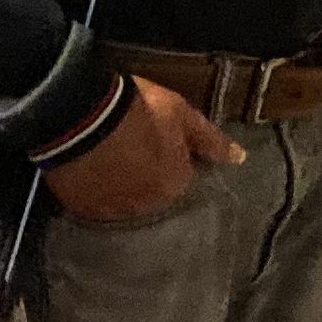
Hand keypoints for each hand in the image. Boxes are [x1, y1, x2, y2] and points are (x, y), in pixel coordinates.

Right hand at [44, 77, 243, 221]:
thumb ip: (211, 140)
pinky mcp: (81, 210)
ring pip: (122, 201)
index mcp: (174, 184)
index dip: (169, 156)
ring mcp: (112, 211)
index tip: (155, 140)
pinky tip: (86, 170)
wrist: (81, 115)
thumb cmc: (138, 110)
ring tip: (105, 158)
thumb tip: (240, 158)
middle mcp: (147, 206)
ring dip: (119, 186)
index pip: (180, 177)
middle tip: (130, 146)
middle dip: (145, 176)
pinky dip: (92, 191)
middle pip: (151, 192)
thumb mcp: (181, 114)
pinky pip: (93, 204)